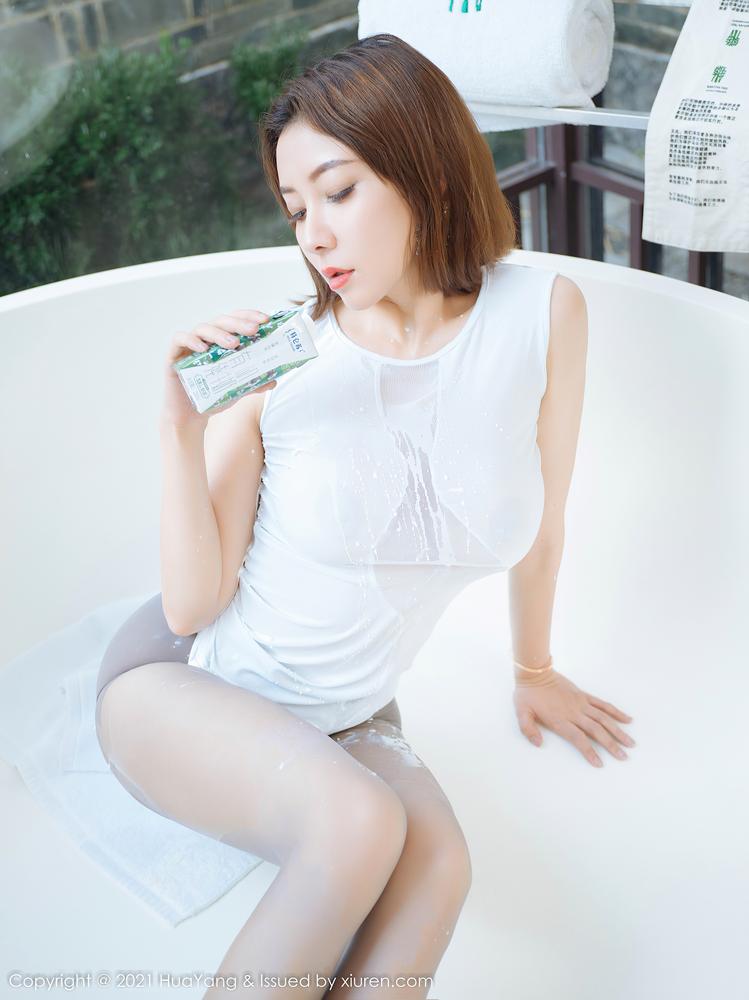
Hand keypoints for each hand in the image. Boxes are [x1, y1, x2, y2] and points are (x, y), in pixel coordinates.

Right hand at [161, 308, 274, 429]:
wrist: (191, 416)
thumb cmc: (213, 397)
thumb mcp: (238, 389)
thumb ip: (254, 382)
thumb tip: (274, 380)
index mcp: (221, 341)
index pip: (236, 320)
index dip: (249, 316)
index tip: (266, 319)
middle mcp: (206, 338)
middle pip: (222, 321)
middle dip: (239, 323)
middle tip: (254, 329)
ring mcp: (189, 345)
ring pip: (203, 328)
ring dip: (220, 334)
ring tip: (234, 344)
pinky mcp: (174, 354)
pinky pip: (180, 339)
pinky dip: (191, 340)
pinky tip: (203, 348)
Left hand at [513, 668, 634, 767]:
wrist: (534, 672)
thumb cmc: (527, 694)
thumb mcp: (521, 713)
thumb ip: (528, 729)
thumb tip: (538, 744)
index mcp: (560, 720)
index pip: (578, 738)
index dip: (589, 751)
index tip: (600, 763)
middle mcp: (574, 713)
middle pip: (596, 730)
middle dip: (611, 745)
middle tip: (623, 757)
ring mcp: (581, 703)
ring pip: (603, 719)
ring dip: (618, 731)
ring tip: (630, 743)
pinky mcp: (583, 695)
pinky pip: (602, 704)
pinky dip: (615, 712)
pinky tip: (627, 719)